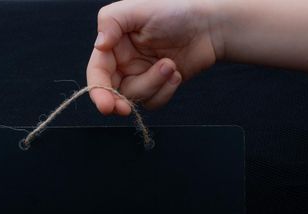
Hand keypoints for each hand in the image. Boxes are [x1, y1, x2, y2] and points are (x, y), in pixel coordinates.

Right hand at [86, 0, 219, 115]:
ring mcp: (141, 76)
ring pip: (135, 98)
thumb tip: (99, 45)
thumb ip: (111, 21)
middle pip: (112, 91)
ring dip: (154, 84)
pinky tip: (176, 73)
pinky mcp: (157, 87)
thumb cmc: (176, 10)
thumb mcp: (138, 8)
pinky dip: (166, 90)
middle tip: (125, 109)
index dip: (98, 90)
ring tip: (170, 65)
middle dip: (118, 102)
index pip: (97, 72)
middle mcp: (124, 62)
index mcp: (114, 44)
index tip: (107, 105)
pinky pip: (153, 102)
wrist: (209, 27)